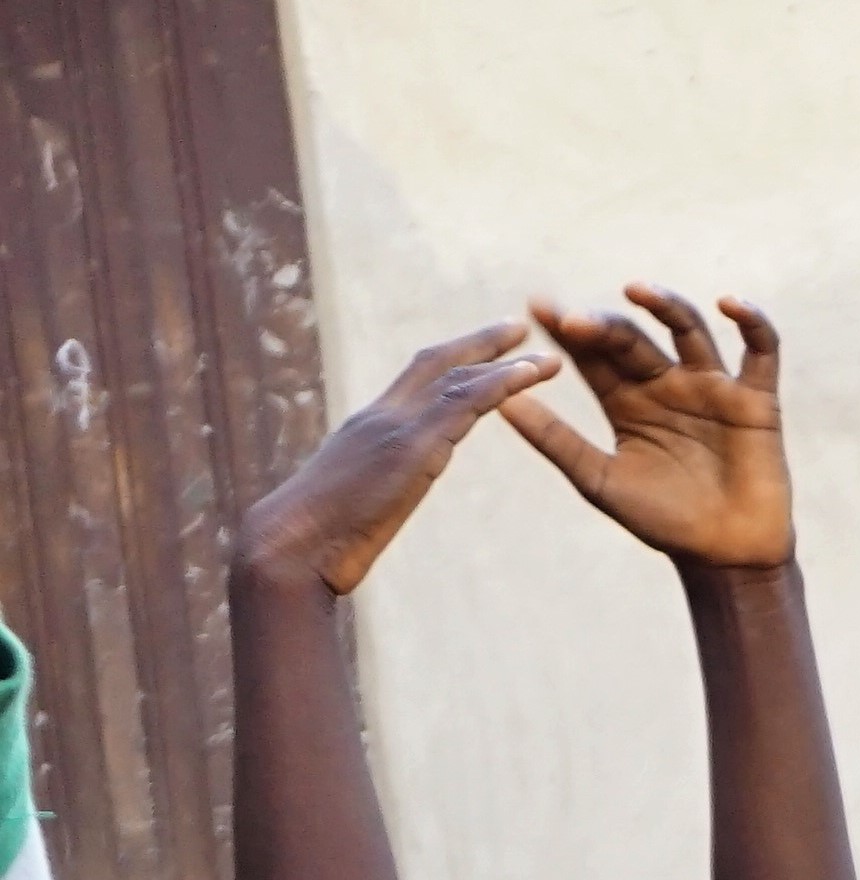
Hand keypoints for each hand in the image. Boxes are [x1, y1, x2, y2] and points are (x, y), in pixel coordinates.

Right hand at [242, 329, 556, 592]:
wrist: (291, 550)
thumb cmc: (313, 544)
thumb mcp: (353, 505)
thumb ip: (373, 488)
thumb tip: (376, 498)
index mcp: (368, 430)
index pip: (412, 383)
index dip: (448, 363)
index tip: (478, 352)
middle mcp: (380, 417)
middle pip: (435, 363)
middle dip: (478, 343)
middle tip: (519, 329)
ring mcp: (395, 427)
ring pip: (457, 377)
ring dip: (506, 362)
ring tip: (549, 355)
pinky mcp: (411, 446)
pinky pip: (466, 402)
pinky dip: (502, 382)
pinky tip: (532, 372)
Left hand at [498, 289, 790, 570]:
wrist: (723, 554)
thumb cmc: (661, 521)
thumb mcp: (598, 480)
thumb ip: (556, 440)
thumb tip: (502, 402)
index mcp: (626, 401)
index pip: (591, 355)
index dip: (565, 331)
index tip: (536, 307)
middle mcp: (666, 384)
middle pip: (633, 338)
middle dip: (604, 325)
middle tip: (574, 321)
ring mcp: (711, 387)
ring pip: (689, 330)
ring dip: (665, 305)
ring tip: (636, 291)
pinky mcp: (756, 399)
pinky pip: (760, 351)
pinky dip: (753, 323)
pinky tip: (729, 304)